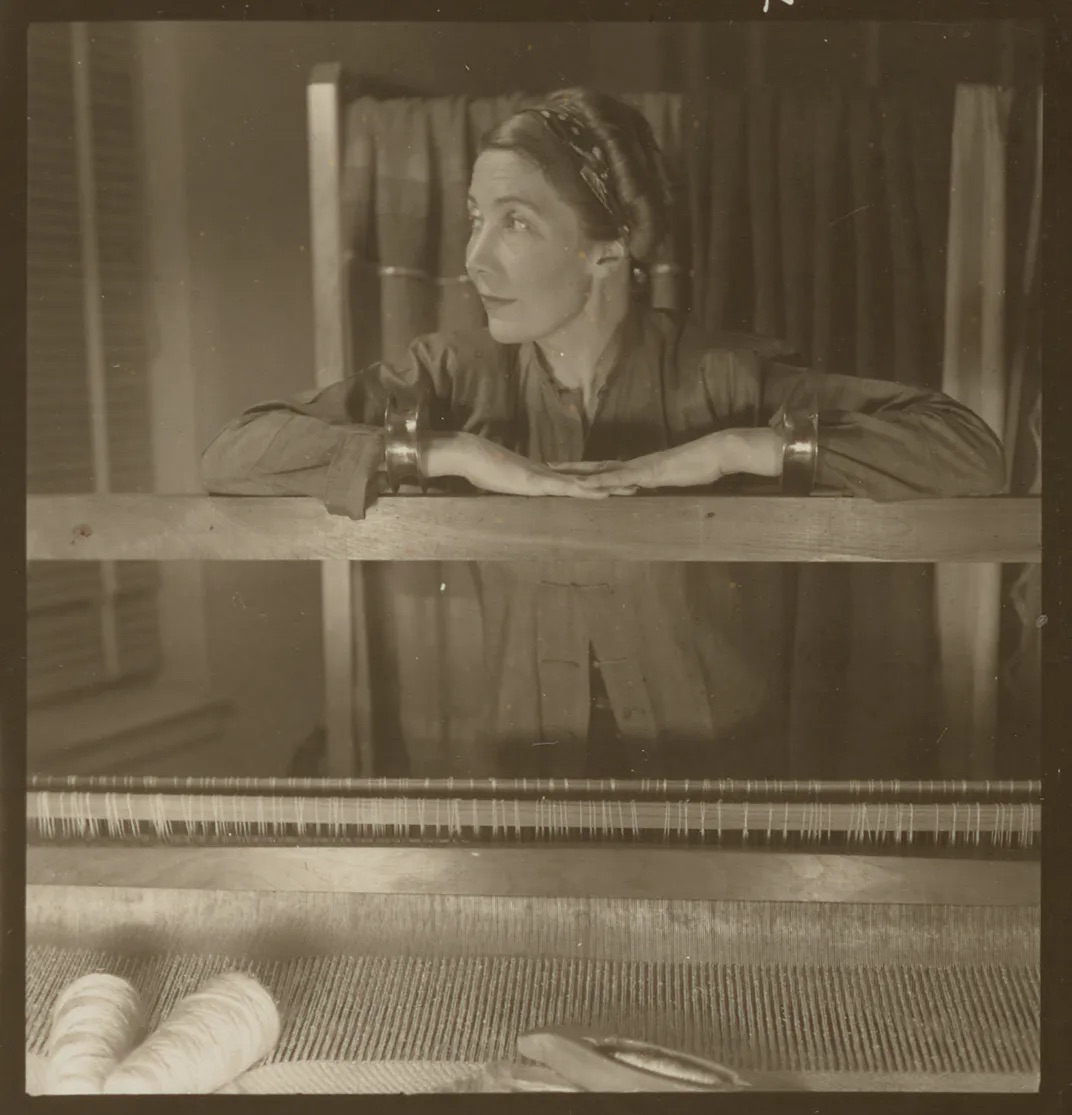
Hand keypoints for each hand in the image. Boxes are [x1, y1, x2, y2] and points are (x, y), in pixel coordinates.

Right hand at [423, 432, 636, 498]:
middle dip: (611, 480)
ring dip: (607, 485)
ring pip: (583, 482)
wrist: (470, 454)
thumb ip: (513, 485)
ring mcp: (545, 477)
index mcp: (541, 473)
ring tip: (630, 487)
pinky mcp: (539, 482)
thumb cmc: (480, 467)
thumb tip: (516, 490)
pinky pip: (568, 487)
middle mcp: (549, 473)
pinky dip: (586, 490)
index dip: (596, 478)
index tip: (614, 479)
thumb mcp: (502, 482)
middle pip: (587, 476)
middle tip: (636, 483)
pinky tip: (602, 493)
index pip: (575, 476)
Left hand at [549, 429, 782, 490]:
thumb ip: (658, 485)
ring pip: (602, 471)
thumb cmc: (699, 467)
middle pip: (594, 466)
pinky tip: (585, 484)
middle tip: (545, 466)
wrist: (715, 454)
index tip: (562, 469)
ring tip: (555, 474)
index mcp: (638, 467)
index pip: (605, 467)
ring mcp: (638, 467)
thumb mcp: (673, 480)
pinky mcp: (647, 473)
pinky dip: (602, 482)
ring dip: (578, 473)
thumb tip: (649, 492)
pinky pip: (620, 478)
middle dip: (570, 467)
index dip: (583, 469)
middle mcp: (633, 464)